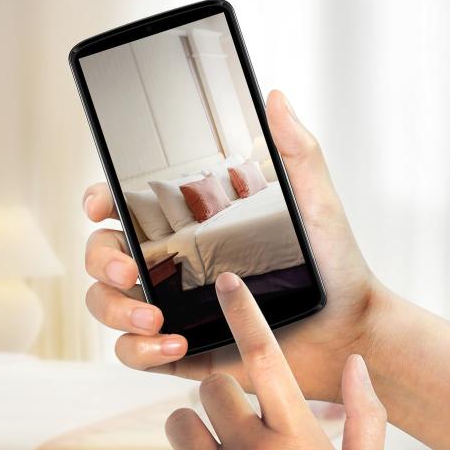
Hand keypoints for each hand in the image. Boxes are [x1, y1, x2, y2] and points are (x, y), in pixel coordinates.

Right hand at [83, 89, 381, 401]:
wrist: (351, 333)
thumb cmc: (334, 267)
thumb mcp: (315, 203)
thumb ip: (296, 150)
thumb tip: (274, 96)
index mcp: (187, 225)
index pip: (122, 206)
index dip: (98, 201)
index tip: (100, 205)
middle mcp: (167, 264)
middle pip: (101, 254)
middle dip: (101, 259)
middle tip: (129, 268)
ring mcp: (167, 308)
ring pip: (104, 304)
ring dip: (115, 309)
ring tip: (154, 317)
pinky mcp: (175, 352)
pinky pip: (130, 352)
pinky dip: (139, 349)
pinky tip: (173, 344)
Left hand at [164, 272, 396, 449]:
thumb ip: (362, 416)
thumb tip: (357, 362)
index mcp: (299, 442)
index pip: (264, 359)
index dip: (243, 313)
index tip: (224, 280)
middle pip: (209, 388)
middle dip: (221, 402)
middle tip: (241, 430)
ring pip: (178, 424)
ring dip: (197, 437)